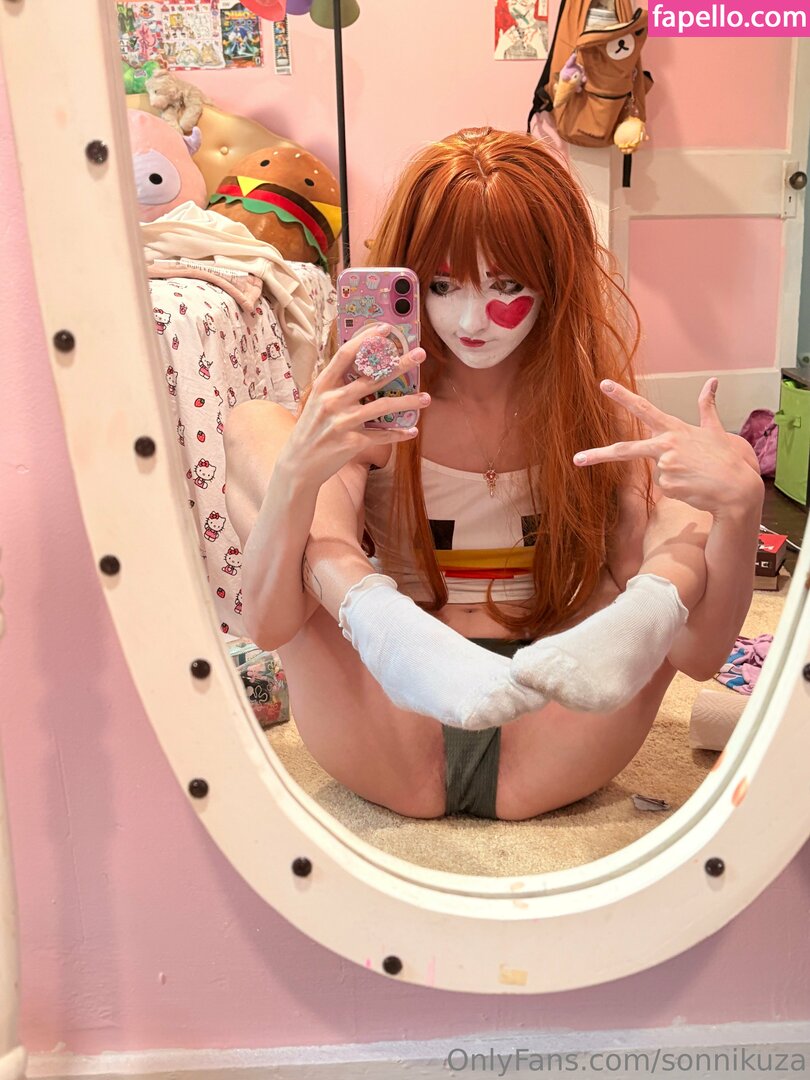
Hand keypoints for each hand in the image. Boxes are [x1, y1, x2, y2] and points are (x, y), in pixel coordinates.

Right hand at [277, 324, 427, 490]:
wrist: (299, 465)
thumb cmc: (311, 430)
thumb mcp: (317, 403)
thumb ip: (337, 387)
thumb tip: (366, 370)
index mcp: (323, 386)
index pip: (345, 355)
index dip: (366, 339)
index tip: (385, 329)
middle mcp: (332, 401)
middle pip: (372, 377)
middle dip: (400, 364)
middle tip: (419, 354)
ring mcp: (343, 422)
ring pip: (383, 406)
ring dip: (408, 402)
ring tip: (426, 398)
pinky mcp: (352, 442)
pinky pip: (382, 435)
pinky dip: (399, 434)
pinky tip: (412, 431)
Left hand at [573, 378, 763, 517]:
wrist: (737, 489)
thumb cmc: (726, 459)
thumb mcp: (715, 430)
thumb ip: (707, 406)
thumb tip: (713, 380)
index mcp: (674, 429)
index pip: (643, 408)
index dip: (622, 396)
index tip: (603, 384)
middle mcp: (665, 446)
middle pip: (625, 450)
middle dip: (598, 454)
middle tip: (576, 458)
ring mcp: (665, 467)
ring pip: (656, 472)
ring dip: (672, 476)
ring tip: (694, 475)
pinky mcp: (667, 487)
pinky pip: (665, 488)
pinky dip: (677, 489)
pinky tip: (693, 486)